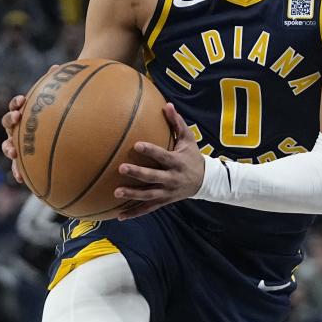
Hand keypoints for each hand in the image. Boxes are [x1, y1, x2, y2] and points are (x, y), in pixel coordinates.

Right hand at [1, 65, 59, 183]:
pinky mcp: (28, 157)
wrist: (65, 124)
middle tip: (17, 119)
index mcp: (27, 112)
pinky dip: (20, 172)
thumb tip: (56, 66)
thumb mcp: (63, 98)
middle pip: (9, 123)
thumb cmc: (63, 109)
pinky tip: (23, 180)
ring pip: (10, 145)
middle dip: (10, 121)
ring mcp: (23, 141)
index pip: (16, 106)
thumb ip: (58, 85)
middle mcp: (21, 126)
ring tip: (13, 152)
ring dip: (9, 148)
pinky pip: (22, 166)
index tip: (22, 101)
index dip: (16, 104)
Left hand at [114, 103, 204, 220]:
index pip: (163, 156)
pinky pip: (148, 208)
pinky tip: (119, 216)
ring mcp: (167, 192)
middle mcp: (172, 178)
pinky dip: (134, 213)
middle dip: (138, 173)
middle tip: (121, 168)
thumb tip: (167, 105)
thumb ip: (177, 123)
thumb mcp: (189, 139)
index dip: (151, 151)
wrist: (205, 181)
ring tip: (116, 192)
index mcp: (177, 162)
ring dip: (133, 194)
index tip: (136, 144)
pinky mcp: (164, 201)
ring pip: (149, 195)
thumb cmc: (192, 156)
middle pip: (153, 177)